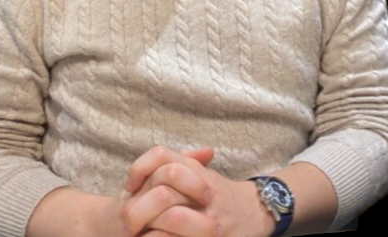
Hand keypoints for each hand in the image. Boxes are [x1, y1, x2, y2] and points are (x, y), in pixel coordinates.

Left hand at [126, 146, 273, 236]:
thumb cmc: (222, 195)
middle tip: (128, 223)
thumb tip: (143, 173)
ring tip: (141, 235)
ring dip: (150, 230)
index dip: (138, 171)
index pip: (162, 158)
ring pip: (172, 218)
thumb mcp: (202, 174)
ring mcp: (212, 221)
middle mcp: (206, 193)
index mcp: (198, 172)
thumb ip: (178, 165)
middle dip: (139, 210)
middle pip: (163, 193)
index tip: (129, 189)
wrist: (258, 212)